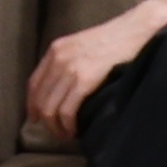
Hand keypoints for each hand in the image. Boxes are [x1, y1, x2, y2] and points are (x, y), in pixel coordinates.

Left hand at [23, 0, 166, 147]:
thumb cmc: (114, 40)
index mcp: (55, 50)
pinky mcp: (84, 79)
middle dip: (45, 121)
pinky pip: (67, 110)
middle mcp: (58, 58)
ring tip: (66, 135)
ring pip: (50, 107)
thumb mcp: (82, 46)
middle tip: (56, 133)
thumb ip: (69, 62)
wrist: (134, 31)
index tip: (34, 119)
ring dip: (56, 127)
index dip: (31, 104)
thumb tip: (62, 88)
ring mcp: (70, 69)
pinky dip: (68, 125)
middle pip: (39, 98)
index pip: (34, 83)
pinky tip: (75, 130)